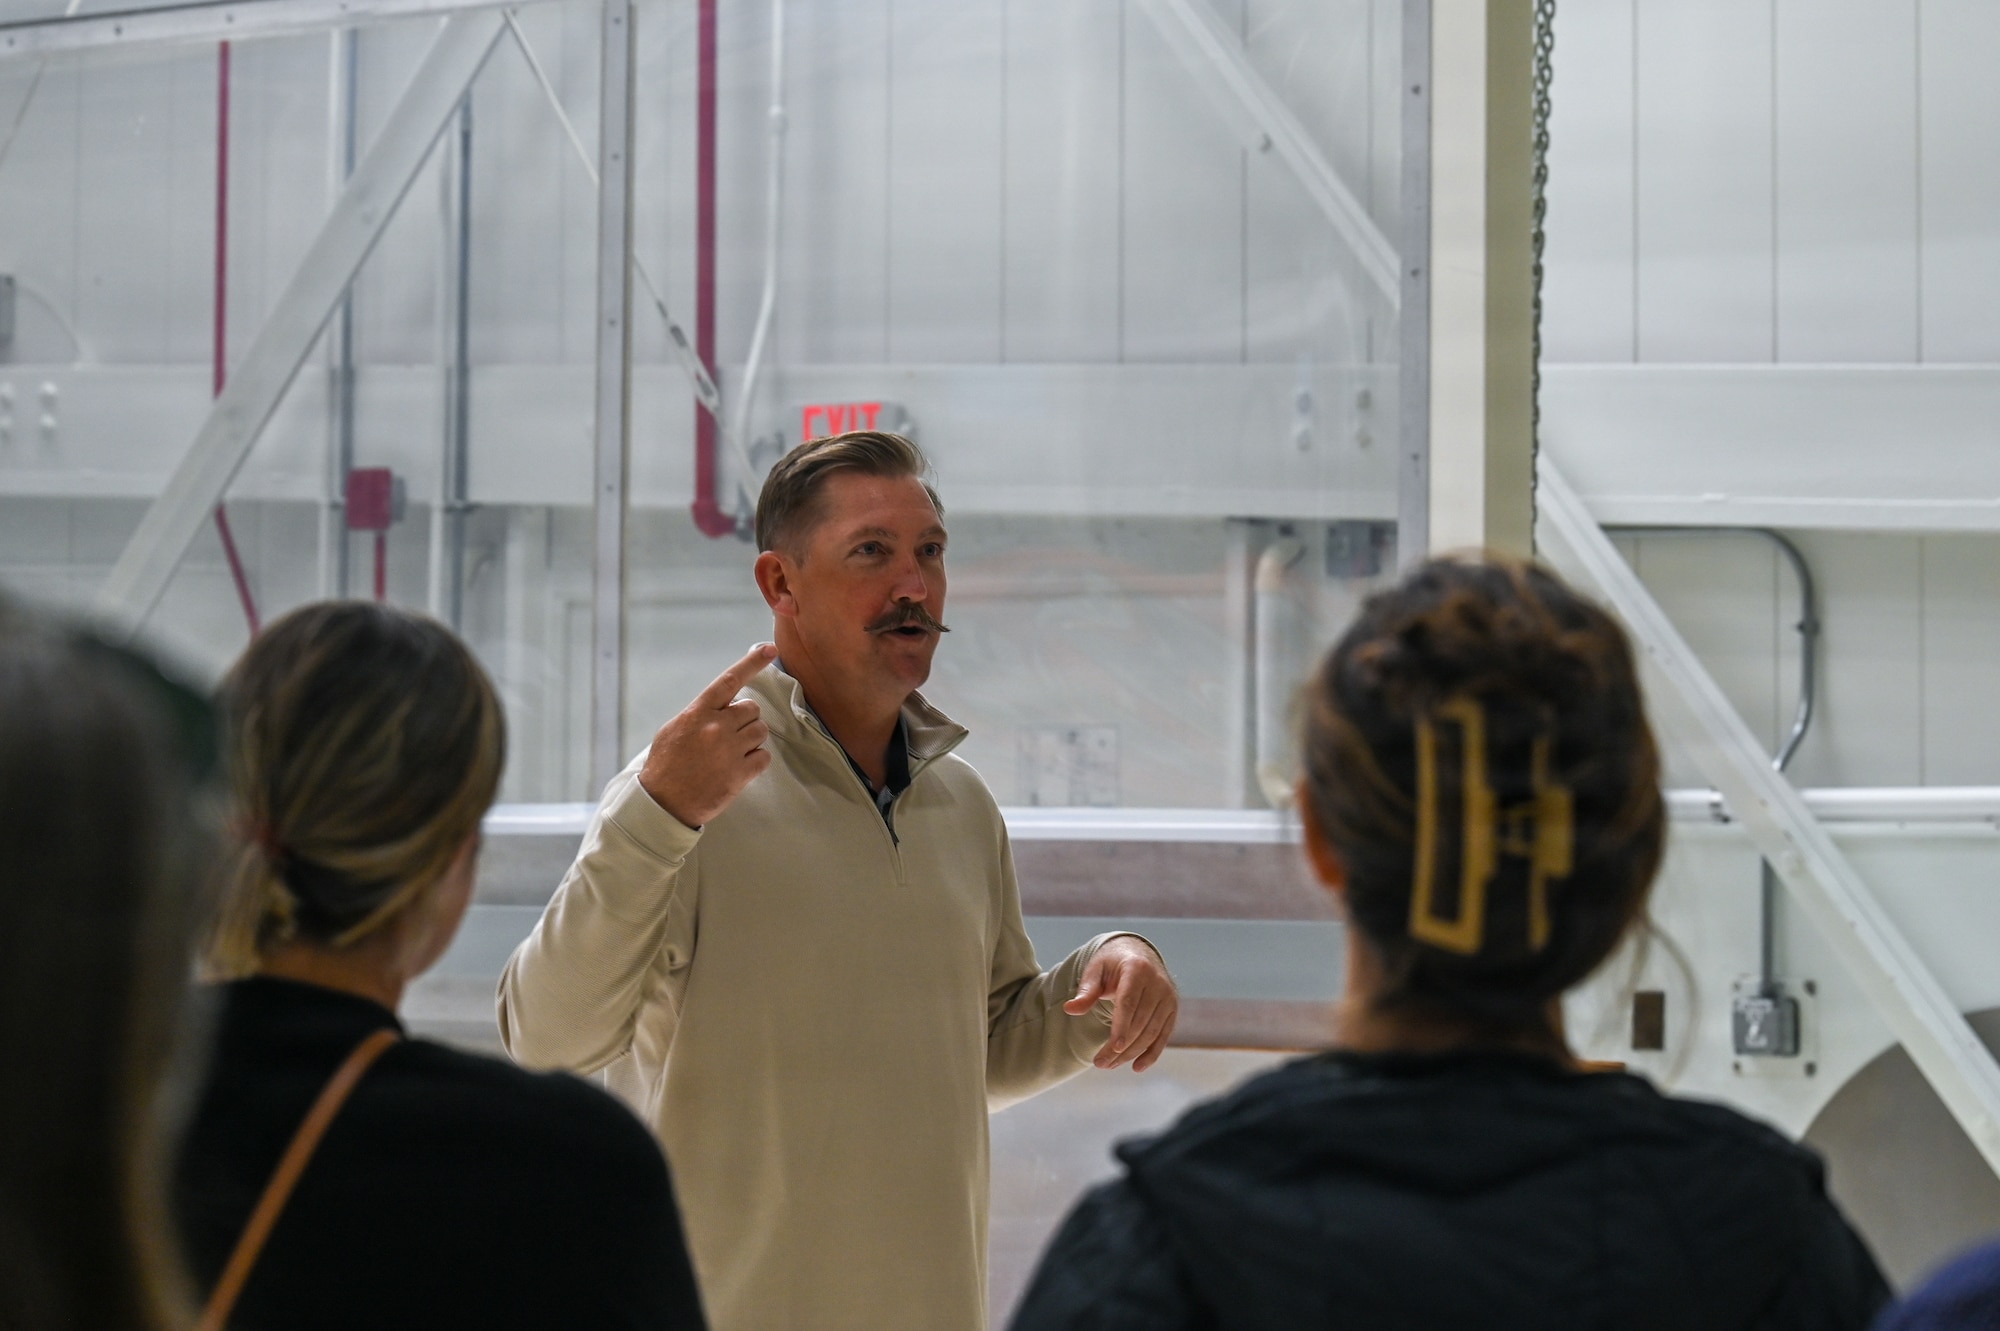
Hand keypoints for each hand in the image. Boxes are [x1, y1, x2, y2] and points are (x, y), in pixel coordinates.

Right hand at [639, 644, 777, 827]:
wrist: (662, 804)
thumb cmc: (665, 766)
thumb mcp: (673, 730)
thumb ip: (699, 715)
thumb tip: (720, 706)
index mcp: (698, 713)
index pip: (730, 680)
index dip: (752, 662)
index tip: (769, 648)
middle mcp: (716, 727)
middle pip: (752, 709)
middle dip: (746, 719)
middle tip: (730, 736)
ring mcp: (729, 750)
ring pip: (761, 731)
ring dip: (752, 740)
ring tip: (733, 753)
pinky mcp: (739, 774)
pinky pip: (764, 757)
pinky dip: (756, 761)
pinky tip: (739, 768)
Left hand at [1064, 936, 1177, 1071]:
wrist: (1139, 955)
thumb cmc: (1112, 964)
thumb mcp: (1096, 970)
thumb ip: (1086, 991)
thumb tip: (1070, 1009)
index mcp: (1137, 968)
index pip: (1129, 1002)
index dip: (1122, 1026)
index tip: (1113, 1048)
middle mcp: (1157, 983)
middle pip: (1140, 1022)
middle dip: (1121, 1047)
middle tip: (1100, 1063)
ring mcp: (1168, 997)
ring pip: (1151, 1032)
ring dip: (1131, 1053)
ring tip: (1109, 1065)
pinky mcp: (1172, 1009)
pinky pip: (1163, 1036)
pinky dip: (1151, 1054)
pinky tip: (1136, 1067)